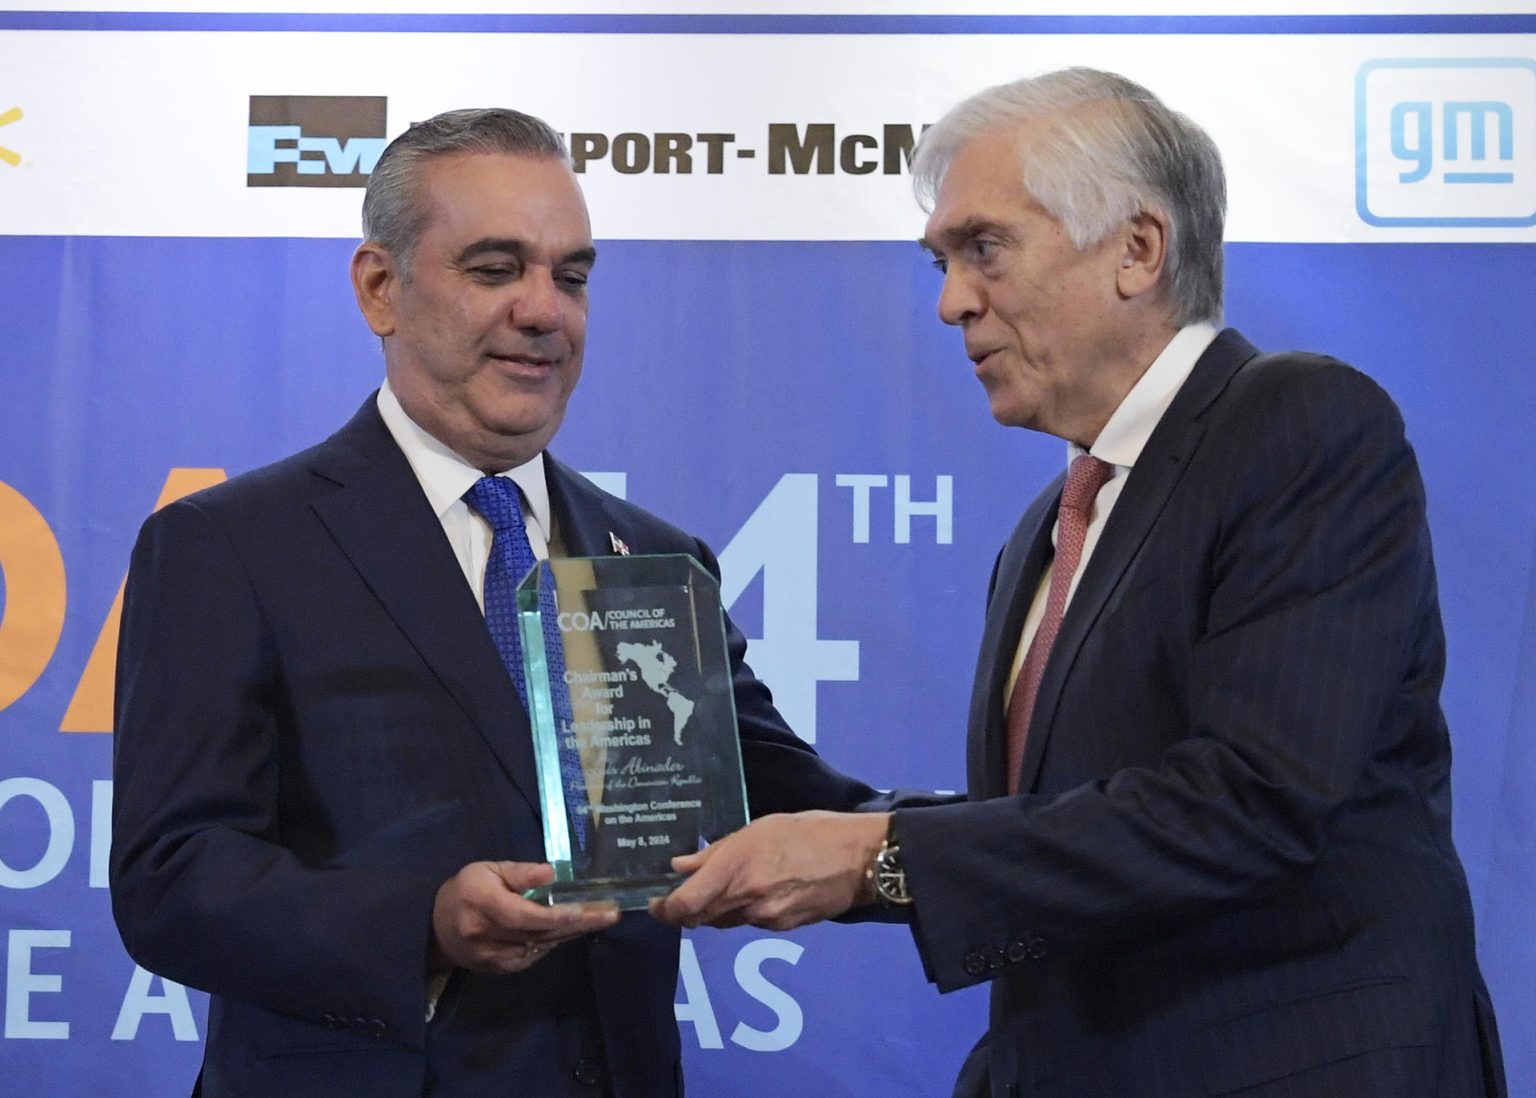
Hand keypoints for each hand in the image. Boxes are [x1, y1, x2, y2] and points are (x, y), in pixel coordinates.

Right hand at [431, 861, 618, 973]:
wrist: (435, 929)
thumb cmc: (465, 890)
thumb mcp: (488, 869)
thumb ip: (520, 872)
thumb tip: (551, 873)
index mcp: (482, 903)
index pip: (525, 914)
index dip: (558, 914)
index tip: (588, 908)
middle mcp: (487, 934)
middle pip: (540, 932)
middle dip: (579, 922)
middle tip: (611, 913)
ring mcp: (493, 957)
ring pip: (542, 946)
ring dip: (573, 933)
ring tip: (600, 917)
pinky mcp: (500, 969)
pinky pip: (535, 956)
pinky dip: (555, 942)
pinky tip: (573, 929)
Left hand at [650, 812, 889, 930]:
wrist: (858, 858)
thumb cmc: (808, 831)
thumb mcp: (758, 828)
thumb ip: (716, 851)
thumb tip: (680, 867)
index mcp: (736, 869)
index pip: (685, 906)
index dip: (664, 910)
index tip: (656, 903)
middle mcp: (746, 900)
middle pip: (700, 919)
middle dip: (686, 911)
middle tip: (683, 894)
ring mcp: (765, 918)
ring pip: (725, 922)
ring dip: (716, 910)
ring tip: (726, 886)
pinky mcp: (783, 928)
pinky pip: (751, 923)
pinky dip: (744, 911)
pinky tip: (759, 891)